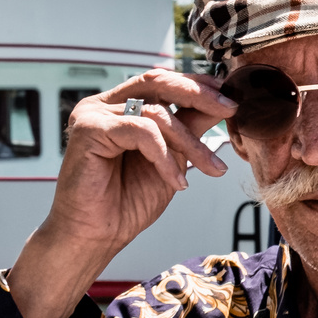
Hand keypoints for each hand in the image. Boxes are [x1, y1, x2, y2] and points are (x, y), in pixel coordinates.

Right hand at [41, 70, 235, 257]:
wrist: (97, 235)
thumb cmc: (128, 201)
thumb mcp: (173, 158)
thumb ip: (190, 127)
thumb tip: (222, 104)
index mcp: (122, 106)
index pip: (163, 83)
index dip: (197, 85)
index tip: (229, 97)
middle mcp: (105, 104)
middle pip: (158, 82)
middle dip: (199, 95)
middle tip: (229, 108)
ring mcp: (94, 113)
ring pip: (156, 112)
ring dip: (190, 142)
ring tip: (208, 168)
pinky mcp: (88, 128)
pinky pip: (141, 131)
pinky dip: (164, 156)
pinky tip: (176, 181)